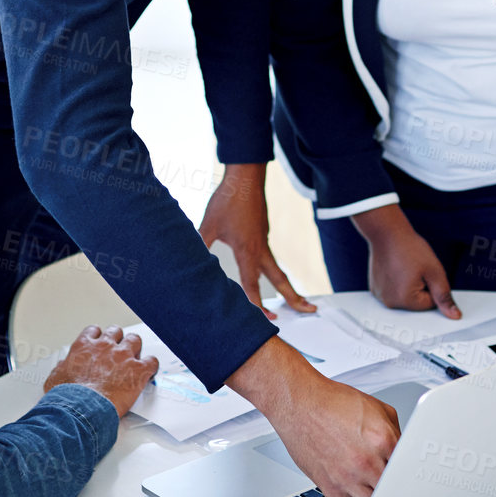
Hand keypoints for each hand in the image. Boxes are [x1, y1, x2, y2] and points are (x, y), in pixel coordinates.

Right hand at [44, 324, 157, 417]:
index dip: (99, 337)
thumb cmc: (68, 397)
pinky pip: (152, 361)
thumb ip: (62, 368)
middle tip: (118, 351)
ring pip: (135, 340)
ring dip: (135, 349)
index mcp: (84, 347)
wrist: (82, 409)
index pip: (94, 331)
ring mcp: (123, 356)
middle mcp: (105, 347)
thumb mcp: (55, 378)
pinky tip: (149, 372)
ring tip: (135, 359)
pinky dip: (151, 366)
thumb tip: (62, 367)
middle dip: (118, 340)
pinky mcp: (138, 370)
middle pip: (116, 332)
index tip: (101, 342)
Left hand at [199, 162, 314, 318]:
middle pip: (281, 279)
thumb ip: (200, 244)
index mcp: (247, 250)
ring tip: (296, 299)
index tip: (265, 320)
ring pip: (277, 269)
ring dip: (287, 286)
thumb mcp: (209, 224)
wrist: (246, 176)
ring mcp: (264, 240)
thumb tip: (186, 260)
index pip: (253, 285)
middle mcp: (260, 248)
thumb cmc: (228, 198)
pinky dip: (274, 271)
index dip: (257, 305)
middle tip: (309, 310)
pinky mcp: (262, 233)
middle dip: (295, 297)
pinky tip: (268, 273)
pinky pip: (269, 257)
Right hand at [227, 336, 400, 496]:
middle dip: (400, 495)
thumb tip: (402, 451)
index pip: (410, 470)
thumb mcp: (376, 407)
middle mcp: (369, 461)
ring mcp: (349, 477)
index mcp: (384, 440)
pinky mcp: (330, 487)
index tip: (416, 485)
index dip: (414, 478)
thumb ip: (394, 432)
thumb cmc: (333, 402)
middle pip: (396, 493)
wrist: (300, 403)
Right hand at [355, 203, 459, 318]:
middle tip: (414, 269)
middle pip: (416, 303)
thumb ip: (444, 296)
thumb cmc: (409, 248)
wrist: (387, 233)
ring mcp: (380, 296)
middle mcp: (390, 303)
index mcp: (406, 300)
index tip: (424, 272)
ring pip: (405, 297)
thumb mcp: (434, 271)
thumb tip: (454, 315)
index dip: (432, 286)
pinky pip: (394, 292)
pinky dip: (397, 282)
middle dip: (420, 287)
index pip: (430, 304)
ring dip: (408, 285)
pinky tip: (395, 269)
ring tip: (404, 267)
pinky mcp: (376, 289)